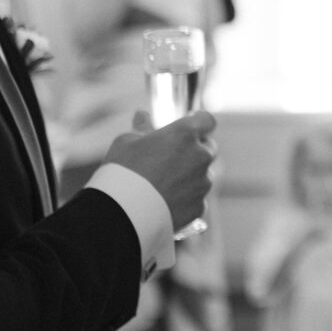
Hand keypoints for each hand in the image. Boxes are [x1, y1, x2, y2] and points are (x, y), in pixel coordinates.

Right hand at [104, 110, 216, 232]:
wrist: (122, 214)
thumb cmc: (122, 171)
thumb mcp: (127, 141)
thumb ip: (142, 127)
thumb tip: (142, 116)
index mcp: (185, 134)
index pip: (207, 120)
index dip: (199, 122)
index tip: (189, 125)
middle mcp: (200, 156)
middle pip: (209, 147)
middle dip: (195, 149)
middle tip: (172, 156)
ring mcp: (203, 183)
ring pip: (204, 174)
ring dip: (191, 175)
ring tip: (164, 184)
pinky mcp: (200, 206)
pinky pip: (198, 198)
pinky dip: (187, 198)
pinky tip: (166, 202)